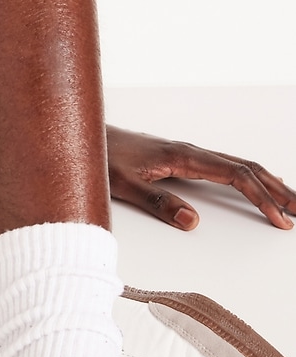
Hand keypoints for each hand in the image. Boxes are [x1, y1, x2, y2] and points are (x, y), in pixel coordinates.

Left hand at [107, 125, 295, 231]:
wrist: (81, 135)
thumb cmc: (100, 158)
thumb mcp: (123, 185)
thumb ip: (157, 202)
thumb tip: (193, 222)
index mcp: (183, 156)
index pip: (236, 175)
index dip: (261, 197)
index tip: (280, 218)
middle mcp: (190, 151)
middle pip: (247, 168)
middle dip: (278, 190)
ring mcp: (188, 153)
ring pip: (239, 165)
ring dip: (268, 183)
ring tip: (292, 202)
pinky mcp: (181, 157)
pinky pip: (226, 165)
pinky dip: (250, 177)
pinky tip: (260, 184)